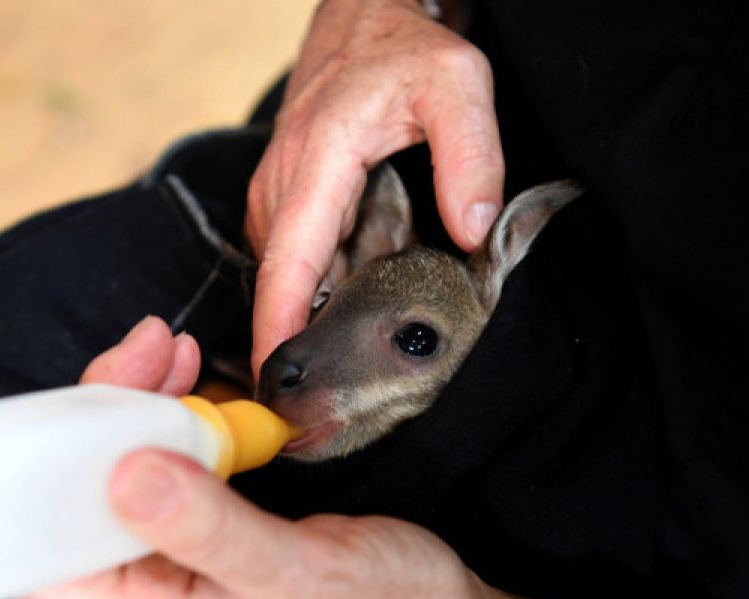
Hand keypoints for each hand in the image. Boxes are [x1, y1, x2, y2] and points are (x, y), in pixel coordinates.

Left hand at [21, 315, 497, 598]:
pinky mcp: (196, 542)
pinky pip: (158, 472)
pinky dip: (168, 421)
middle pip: (80, 506)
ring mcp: (171, 576)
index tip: (71, 411)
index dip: (44, 485)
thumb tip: (127, 476)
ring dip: (135, 409)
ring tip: (168, 355)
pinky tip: (184, 384)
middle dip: (100, 420)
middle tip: (145, 353)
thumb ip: (215, 533)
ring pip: (115, 479)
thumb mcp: (308, 577)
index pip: (54, 567)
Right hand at [245, 0, 504, 374]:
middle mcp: (281, 190)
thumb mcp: (456, 85)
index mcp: (315, 166)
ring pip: (288, 280)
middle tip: (334, 410)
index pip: (287, 268)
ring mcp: (276, 199)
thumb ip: (472, 156)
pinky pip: (295, 264)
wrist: (359, 20)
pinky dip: (319, 292)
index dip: (279, 333)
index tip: (277, 390)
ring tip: (352, 366)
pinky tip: (354, 308)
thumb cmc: (402, 49)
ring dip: (315, 321)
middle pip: (284, 289)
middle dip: (302, 348)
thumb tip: (471, 227)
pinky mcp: (283, 206)